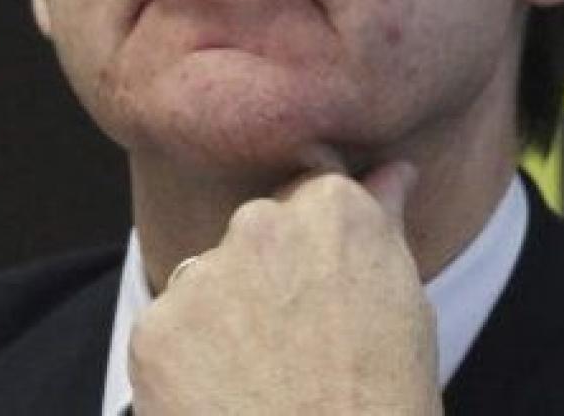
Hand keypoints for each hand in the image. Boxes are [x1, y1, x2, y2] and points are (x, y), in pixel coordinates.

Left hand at [128, 161, 441, 414]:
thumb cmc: (383, 403)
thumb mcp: (404, 302)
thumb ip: (383, 220)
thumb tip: (392, 171)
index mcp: (331, 207)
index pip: (306, 197)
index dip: (313, 253)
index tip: (322, 297)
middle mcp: (262, 223)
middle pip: (251, 237)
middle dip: (264, 280)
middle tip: (294, 348)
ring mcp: (204, 274)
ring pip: (205, 284)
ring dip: (222, 321)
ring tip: (259, 383)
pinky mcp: (158, 327)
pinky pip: (168, 333)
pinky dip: (185, 366)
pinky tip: (223, 400)